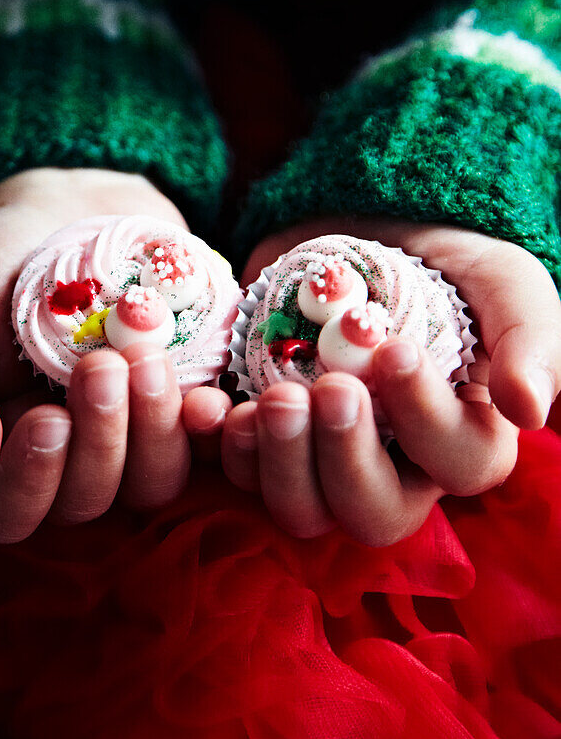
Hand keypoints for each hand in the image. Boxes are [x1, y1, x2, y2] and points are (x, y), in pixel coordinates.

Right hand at [0, 168, 230, 541]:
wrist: (66, 211)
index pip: (7, 513)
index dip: (29, 485)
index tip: (46, 420)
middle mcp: (68, 458)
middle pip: (88, 502)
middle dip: (101, 442)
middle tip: (103, 364)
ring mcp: (133, 437)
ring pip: (155, 482)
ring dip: (156, 430)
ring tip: (146, 356)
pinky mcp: (187, 406)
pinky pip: (212, 444)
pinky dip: (211, 427)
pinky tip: (207, 396)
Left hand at [222, 217, 560, 545]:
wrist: (361, 225)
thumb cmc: (444, 260)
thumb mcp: (503, 280)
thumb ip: (529, 339)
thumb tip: (531, 410)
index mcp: (464, 438)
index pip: (459, 464)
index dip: (426, 420)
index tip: (395, 352)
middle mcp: (396, 466)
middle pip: (374, 514)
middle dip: (345, 461)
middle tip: (326, 389)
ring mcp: (323, 459)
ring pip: (302, 511)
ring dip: (280, 464)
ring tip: (271, 399)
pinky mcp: (265, 437)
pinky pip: (238, 471)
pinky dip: (220, 445)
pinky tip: (210, 406)